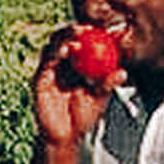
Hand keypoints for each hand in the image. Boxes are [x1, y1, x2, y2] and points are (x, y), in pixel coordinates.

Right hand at [31, 25, 116, 146]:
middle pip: (64, 39)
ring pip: (53, 45)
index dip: (90, 33)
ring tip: (77, 36)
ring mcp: (49, 69)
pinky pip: (46, 61)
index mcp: (76, 65)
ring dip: (64, 37)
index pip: (82, 43)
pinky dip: (55, 53)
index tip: (102, 27)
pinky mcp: (40, 77)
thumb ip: (108, 84)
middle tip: (86, 28)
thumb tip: (123, 72)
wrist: (65, 135)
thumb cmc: (83, 116)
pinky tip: (65, 51)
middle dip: (73, 29)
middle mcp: (61, 63)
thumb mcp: (100, 98)